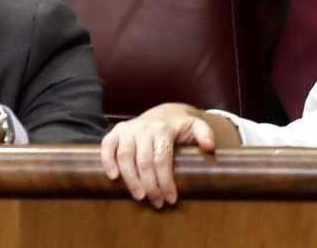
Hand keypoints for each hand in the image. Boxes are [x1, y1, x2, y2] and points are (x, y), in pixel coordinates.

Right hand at [99, 103, 218, 207]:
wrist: (164, 113)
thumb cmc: (180, 126)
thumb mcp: (196, 127)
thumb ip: (205, 134)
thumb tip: (209, 147)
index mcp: (163, 129)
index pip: (162, 159)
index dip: (165, 181)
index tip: (171, 199)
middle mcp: (144, 127)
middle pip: (144, 162)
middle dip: (150, 186)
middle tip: (157, 203)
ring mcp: (129, 129)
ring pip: (125, 156)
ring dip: (131, 180)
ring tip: (139, 197)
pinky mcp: (117, 131)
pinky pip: (107, 145)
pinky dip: (107, 161)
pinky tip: (114, 177)